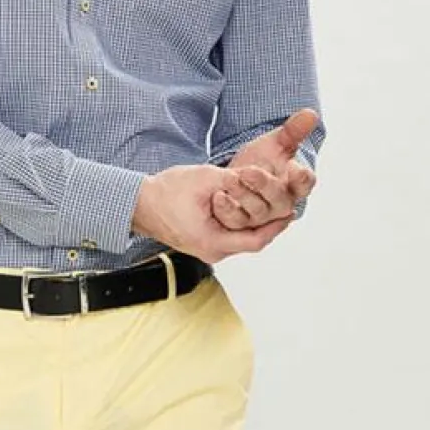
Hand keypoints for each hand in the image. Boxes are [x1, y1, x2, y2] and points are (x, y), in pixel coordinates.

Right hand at [132, 162, 292, 265]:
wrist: (139, 205)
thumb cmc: (165, 193)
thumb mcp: (206, 179)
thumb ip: (236, 180)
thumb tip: (261, 177)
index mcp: (214, 242)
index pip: (257, 240)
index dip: (277, 226)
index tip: (290, 211)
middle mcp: (212, 252)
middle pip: (251, 242)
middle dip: (269, 225)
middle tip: (285, 207)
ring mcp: (206, 250)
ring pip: (241, 240)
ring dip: (255, 224)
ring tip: (270, 206)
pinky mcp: (202, 243)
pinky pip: (229, 236)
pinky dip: (241, 224)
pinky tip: (247, 208)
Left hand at [210, 108, 319, 229]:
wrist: (237, 175)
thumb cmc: (263, 160)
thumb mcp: (276, 143)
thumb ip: (293, 131)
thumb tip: (311, 114)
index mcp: (295, 185)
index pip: (305, 184)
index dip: (301, 178)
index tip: (293, 166)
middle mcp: (281, 205)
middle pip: (279, 200)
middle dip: (264, 185)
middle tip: (248, 171)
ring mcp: (261, 217)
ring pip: (257, 212)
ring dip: (243, 195)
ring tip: (230, 177)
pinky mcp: (240, 224)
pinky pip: (235, 221)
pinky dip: (227, 209)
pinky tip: (218, 196)